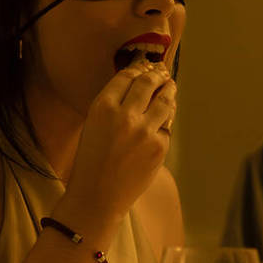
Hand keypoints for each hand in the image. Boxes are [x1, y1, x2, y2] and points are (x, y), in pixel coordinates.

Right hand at [63, 60, 176, 225]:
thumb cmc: (91, 162)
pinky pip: (167, 126)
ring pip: (165, 101)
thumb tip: (138, 86)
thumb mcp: (93, 125)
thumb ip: (113, 105)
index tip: (145, 66)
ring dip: (170, 90)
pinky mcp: (159, 146)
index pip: (127, 76)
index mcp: (103, 107)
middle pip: (149, 83)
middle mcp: (125, 114)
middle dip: (157, 74)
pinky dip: (166, 120)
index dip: (139, 68)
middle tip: (161, 72)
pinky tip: (165, 117)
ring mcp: (145, 131)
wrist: (97, 196)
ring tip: (171, 86)